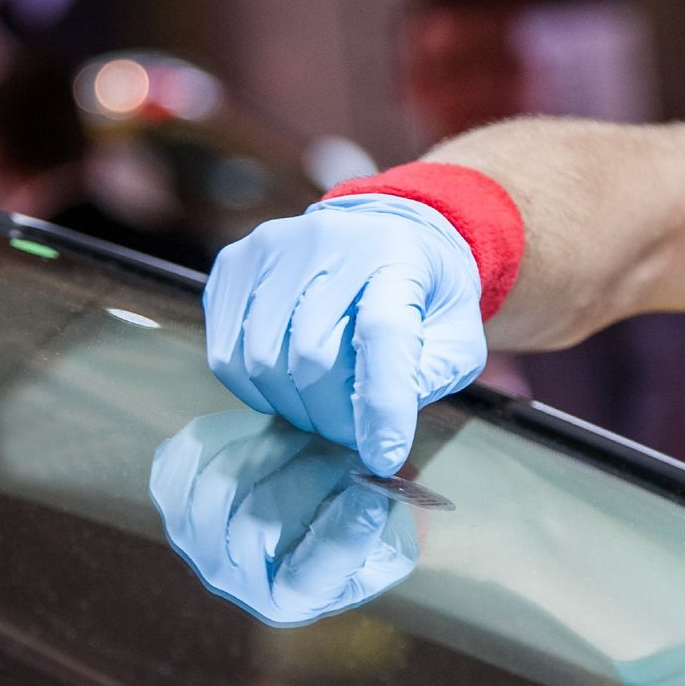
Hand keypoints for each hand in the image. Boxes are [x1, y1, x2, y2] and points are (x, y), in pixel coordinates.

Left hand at [148, 411, 419, 627]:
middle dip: (310, 476)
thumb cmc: (350, 519)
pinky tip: (267, 424)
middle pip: (257, 526)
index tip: (372, 493)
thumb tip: (373, 490)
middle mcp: (232, 578)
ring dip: (273, 448)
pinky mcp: (173, 493)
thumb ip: (381, 524)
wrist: (299, 494)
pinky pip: (188, 458)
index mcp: (289, 598)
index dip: (341, 535)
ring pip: (220, 488)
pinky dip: (229, 432)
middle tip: (347, 445)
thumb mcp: (386, 536)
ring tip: (312, 431)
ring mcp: (194, 538)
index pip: (308, 578)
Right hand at [203, 194, 486, 475]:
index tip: (382, 456)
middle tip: (352, 430)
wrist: (381, 229)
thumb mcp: (457, 335)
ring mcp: (272, 250)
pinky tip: (286, 384)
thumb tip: (383, 438)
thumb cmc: (422, 294)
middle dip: (332, 417)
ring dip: (293, 407)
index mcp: (397, 256)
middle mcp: (328, 241)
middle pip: (313, 358)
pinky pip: (227, 356)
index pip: (382, 333)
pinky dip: (257, 390)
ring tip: (322, 405)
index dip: (380, 404)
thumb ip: (430, 378)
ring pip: (264, 363)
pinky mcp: (233, 265)